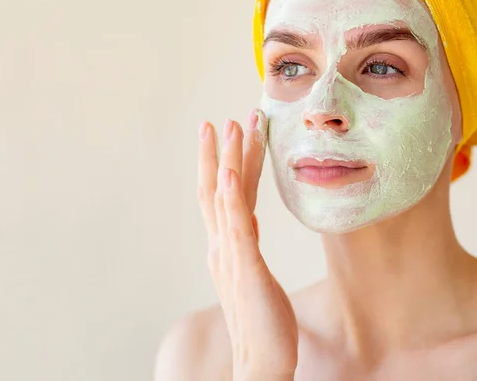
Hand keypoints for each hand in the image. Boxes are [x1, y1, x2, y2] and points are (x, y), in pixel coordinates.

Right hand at [197, 109, 298, 380]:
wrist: (261, 359)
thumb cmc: (261, 319)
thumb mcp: (251, 272)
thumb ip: (245, 243)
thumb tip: (246, 219)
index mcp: (224, 245)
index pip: (222, 195)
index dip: (225, 163)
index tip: (231, 135)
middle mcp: (221, 245)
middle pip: (215, 189)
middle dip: (219, 152)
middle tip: (221, 120)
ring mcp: (229, 254)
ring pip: (223, 199)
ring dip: (226, 161)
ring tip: (231, 128)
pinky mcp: (244, 267)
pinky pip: (235, 226)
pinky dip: (230, 197)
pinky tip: (230, 173)